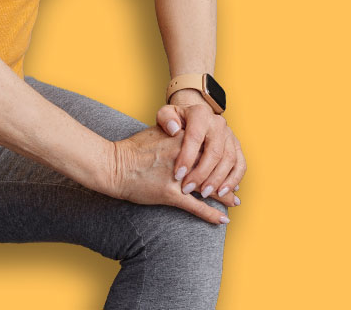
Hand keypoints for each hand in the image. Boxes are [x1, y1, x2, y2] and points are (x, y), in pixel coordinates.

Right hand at [101, 125, 230, 225]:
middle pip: (214, 167)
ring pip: (209, 187)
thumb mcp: (158, 132)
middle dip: (227, 178)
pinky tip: (223, 219)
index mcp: (182, 139)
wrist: (114, 165)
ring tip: (234, 202)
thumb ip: (177, 131)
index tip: (230, 165)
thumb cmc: (133, 149)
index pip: (211, 148)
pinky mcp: (170, 194)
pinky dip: (211, 213)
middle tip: (236, 186)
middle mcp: (183, 156)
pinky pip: (196, 205)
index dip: (223, 158)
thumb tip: (189, 131)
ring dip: (224, 196)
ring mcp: (178, 176)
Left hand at [157, 95, 244, 208]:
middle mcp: (218, 123)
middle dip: (201, 173)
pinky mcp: (237, 147)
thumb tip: (174, 129)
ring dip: (217, 179)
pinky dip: (233, 180)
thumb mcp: (166, 115)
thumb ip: (166, 119)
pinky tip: (221, 191)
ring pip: (229, 159)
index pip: (195, 137)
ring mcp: (230, 135)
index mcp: (200, 114)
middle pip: (214, 151)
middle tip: (188, 188)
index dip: (187, 158)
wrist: (195, 117)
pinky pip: (240, 164)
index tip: (178, 175)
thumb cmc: (177, 120)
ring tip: (204, 193)